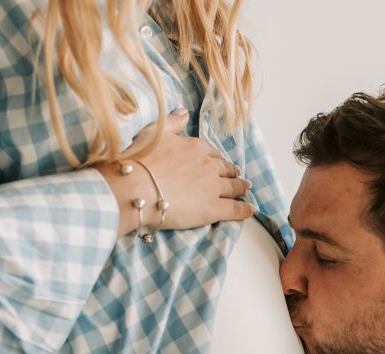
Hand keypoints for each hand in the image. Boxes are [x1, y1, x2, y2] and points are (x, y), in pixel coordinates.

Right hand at [97, 110, 253, 236]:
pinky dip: (244, 209)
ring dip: (241, 187)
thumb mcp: (154, 133)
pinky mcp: (213, 209)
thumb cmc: (138, 160)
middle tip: (236, 176)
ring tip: (245, 189)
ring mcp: (212, 187)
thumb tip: (184, 112)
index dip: (216, 159)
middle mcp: (208, 165)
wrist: (134, 188)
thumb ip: (173, 123)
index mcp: (195, 147)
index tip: (219, 163)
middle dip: (231, 172)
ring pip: (233, 187)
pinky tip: (250, 209)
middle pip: (225, 169)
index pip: (211, 153)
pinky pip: (234, 209)